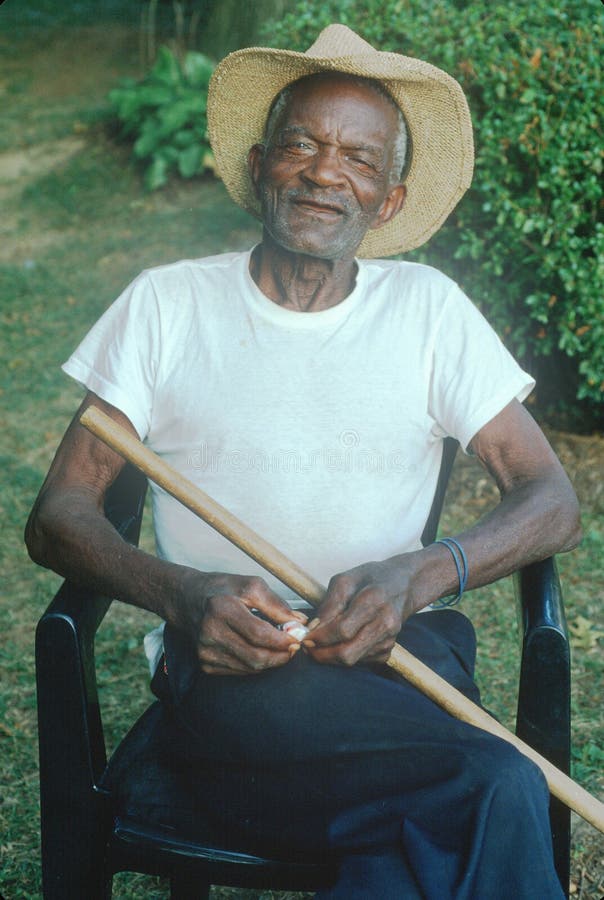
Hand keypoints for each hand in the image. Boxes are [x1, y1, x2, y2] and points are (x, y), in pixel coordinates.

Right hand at [176, 571, 307, 674]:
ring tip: (280, 648)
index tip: (298, 638)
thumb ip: (276, 604)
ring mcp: (206, 652)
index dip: (282, 640)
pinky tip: (260, 651)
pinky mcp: (205, 664)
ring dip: (271, 661)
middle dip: (281, 656)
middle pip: (255, 657)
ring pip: (250, 668)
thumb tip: (300, 623)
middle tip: (293, 648)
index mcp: (222, 609)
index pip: (259, 634)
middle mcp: (211, 633)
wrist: (186, 599)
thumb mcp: (250, 585)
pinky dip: (255, 665)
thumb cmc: (222, 589)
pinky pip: (239, 671)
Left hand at [303, 556, 419, 666]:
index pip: (342, 629)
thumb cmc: (371, 578)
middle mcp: (385, 622)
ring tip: (322, 643)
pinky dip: (347, 655)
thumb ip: (329, 604)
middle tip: (308, 648)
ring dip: (332, 656)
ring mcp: (390, 638)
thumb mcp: (345, 580)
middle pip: (348, 653)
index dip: (320, 637)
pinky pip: (362, 661)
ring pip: (353, 660)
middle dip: (322, 654)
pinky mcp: (390, 649)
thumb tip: (314, 628)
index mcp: (374, 600)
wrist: (404, 584)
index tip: (305, 637)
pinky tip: (343, 642)